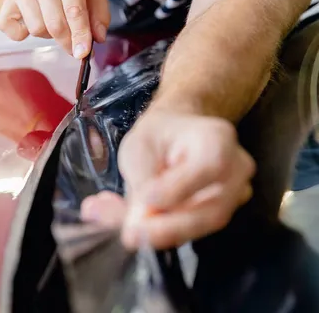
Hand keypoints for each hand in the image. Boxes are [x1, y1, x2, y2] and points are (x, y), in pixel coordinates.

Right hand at [0, 0, 109, 57]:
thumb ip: (99, 13)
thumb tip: (97, 37)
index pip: (74, 10)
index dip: (80, 35)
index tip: (83, 53)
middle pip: (54, 24)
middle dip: (67, 41)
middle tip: (74, 46)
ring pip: (37, 29)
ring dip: (48, 34)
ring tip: (52, 20)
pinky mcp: (7, 3)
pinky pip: (14, 32)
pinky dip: (23, 34)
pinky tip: (31, 22)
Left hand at [81, 110, 254, 249]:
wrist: (174, 135)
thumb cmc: (157, 136)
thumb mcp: (139, 147)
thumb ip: (141, 181)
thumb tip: (138, 222)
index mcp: (218, 139)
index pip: (208, 168)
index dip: (178, 190)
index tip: (146, 201)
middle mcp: (237, 168)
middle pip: (213, 208)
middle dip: (169, 226)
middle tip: (133, 235)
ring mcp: (237, 193)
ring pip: (205, 224)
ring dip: (167, 232)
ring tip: (133, 232)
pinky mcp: (225, 212)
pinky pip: (199, 229)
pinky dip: (170, 232)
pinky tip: (145, 229)